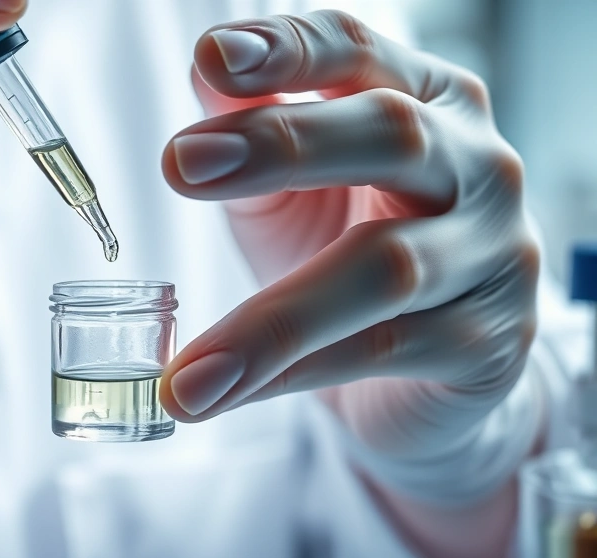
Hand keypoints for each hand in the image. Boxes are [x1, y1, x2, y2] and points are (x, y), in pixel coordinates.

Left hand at [160, 11, 537, 458]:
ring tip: (188, 368)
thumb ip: (254, 127)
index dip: (288, 51)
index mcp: (426, 101)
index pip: (359, 52)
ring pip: (382, 269)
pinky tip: (222, 392)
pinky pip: (377, 353)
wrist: (422, 365)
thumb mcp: (293, 184)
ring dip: (270, 320)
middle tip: (180, 164)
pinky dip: (289, 376)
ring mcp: (491, 254)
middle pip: (391, 134)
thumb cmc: (348, 247)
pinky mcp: (486, 341)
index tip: (212, 57)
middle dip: (280, 145)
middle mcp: (475, 165)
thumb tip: (207, 69)